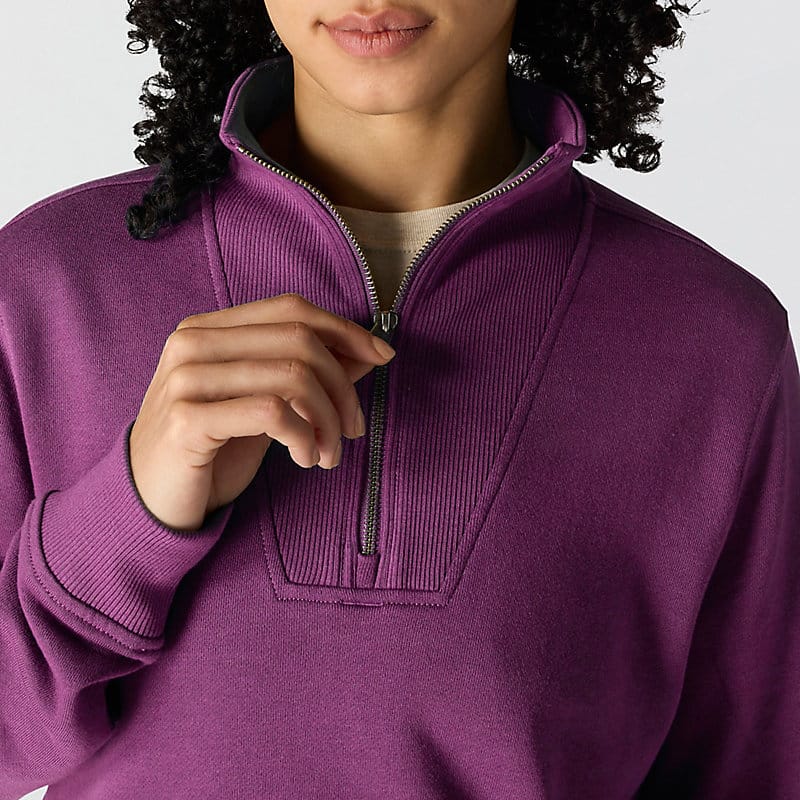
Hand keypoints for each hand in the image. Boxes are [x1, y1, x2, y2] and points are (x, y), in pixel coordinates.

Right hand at [128, 293, 394, 529]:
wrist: (150, 498)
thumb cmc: (212, 449)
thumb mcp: (266, 404)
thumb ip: (310, 373)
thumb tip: (368, 351)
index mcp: (209, 328)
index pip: (291, 309)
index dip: (344, 329)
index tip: (383, 356)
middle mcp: (193, 342)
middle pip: (299, 340)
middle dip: (342, 387)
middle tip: (354, 429)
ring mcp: (186, 377)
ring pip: (292, 375)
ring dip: (327, 421)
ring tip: (328, 454)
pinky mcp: (187, 418)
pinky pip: (271, 412)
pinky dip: (303, 437)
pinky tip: (304, 459)